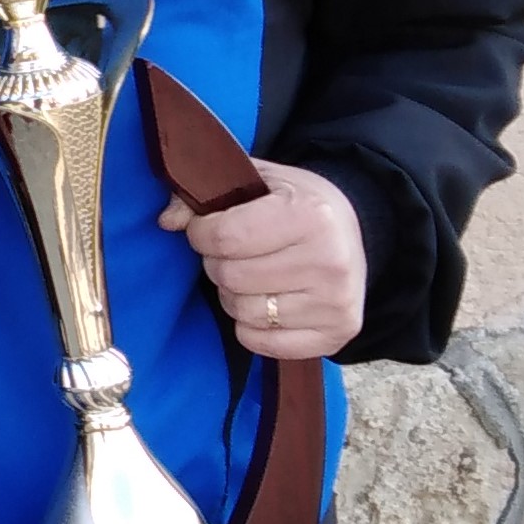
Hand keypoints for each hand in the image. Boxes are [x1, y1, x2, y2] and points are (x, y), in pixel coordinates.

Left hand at [159, 159, 366, 358]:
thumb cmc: (296, 205)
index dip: (201, 234)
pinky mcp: (337, 334)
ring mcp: (335, 302)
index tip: (206, 230)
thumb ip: (208, 190)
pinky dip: (250, 327)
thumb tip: (168, 220)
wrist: (354, 232)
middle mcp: (329, 261)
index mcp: (310, 215)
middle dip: (217, 264)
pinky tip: (266, 303)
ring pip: (243, 312)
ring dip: (233, 296)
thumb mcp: (257, 181)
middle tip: (233, 254)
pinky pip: (262, 342)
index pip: (225, 238)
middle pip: (231, 277)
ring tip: (253, 276)